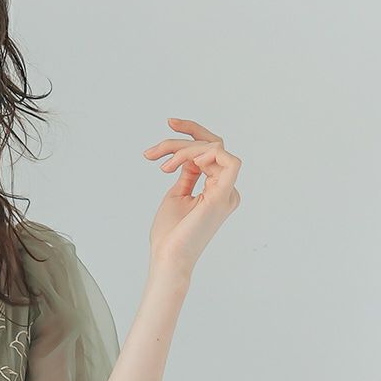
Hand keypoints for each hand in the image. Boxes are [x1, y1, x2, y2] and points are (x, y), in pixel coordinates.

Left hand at [144, 116, 241, 277]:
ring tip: (163, 166)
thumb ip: (188, 174)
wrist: (168, 257)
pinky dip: (206, 154)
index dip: (192, 132)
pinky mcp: (223, 196)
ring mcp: (227, 192)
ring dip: (184, 150)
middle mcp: (227, 189)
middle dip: (183, 139)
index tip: (169, 123)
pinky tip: (185, 162)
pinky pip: (227, 161)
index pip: (211, 150)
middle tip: (153, 151)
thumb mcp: (177, 195)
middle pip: (213, 145)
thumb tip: (191, 157)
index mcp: (217, 189)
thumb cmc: (170, 234)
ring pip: (214, 149)